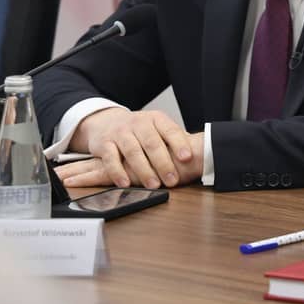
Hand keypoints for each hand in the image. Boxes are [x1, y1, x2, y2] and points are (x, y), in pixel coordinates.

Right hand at [69, 108, 196, 188]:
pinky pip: (111, 159)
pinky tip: (126, 183)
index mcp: (156, 119)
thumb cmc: (140, 130)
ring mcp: (120, 133)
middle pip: (152, 143)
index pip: (170, 130)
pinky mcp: (104, 144)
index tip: (187, 158)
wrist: (107, 122)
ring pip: (133, 151)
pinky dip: (118, 172)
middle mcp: (138, 123)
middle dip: (163, 163)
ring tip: (154, 185)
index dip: (179, 144)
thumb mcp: (158, 129)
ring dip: (144, 170)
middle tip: (172, 179)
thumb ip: (174, 139)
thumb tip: (199, 154)